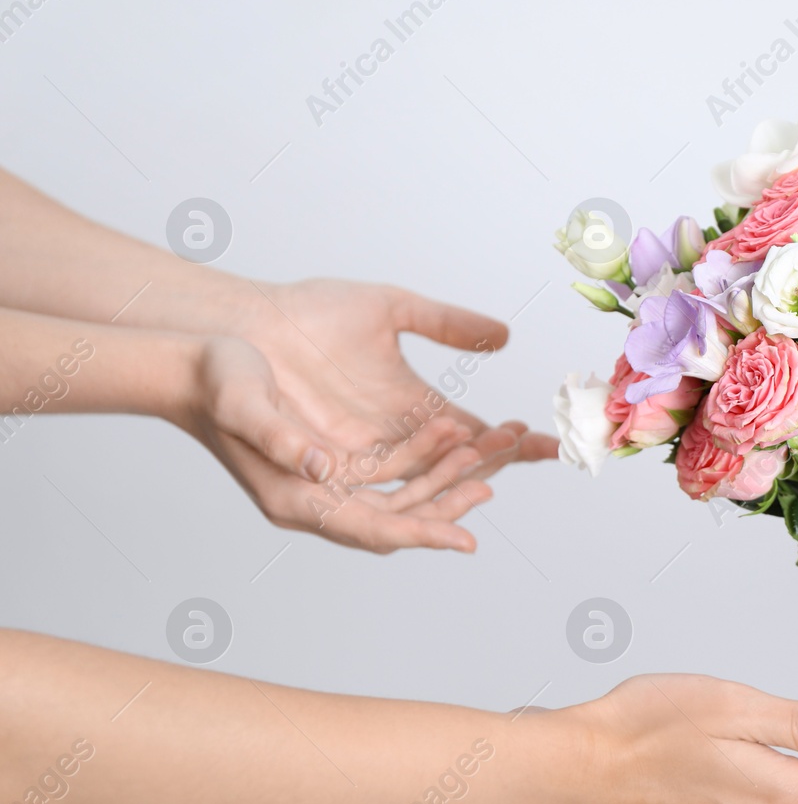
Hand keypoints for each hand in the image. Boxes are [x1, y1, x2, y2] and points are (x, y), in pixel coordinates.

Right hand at [180, 336, 495, 551]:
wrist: (190, 364)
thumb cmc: (212, 381)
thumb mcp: (242, 405)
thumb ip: (278, 440)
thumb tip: (320, 467)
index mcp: (292, 498)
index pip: (371, 530)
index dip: (421, 536)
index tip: (465, 542)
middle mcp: (311, 500)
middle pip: (393, 520)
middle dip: (444, 507)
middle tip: (490, 487)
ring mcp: (321, 484)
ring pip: (395, 497)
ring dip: (438, 481)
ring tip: (483, 458)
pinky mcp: (328, 462)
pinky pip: (386, 473)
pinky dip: (420, 459)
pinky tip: (448, 435)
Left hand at [234, 277, 554, 491]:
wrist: (242, 323)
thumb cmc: (308, 313)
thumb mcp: (391, 310)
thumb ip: (447, 325)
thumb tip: (505, 335)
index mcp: (409, 410)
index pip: (472, 437)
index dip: (510, 444)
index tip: (550, 442)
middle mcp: (389, 443)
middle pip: (455, 468)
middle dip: (495, 463)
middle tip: (533, 449)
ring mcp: (355, 459)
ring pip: (418, 486)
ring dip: (454, 478)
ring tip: (489, 462)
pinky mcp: (316, 470)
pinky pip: (366, 493)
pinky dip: (405, 489)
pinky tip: (435, 471)